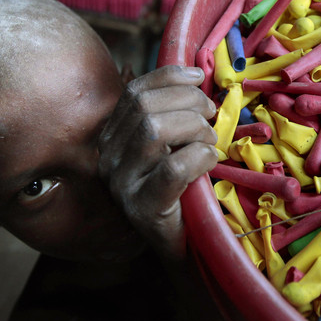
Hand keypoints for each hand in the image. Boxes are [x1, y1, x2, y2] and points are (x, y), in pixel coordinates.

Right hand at [99, 65, 217, 258]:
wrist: (183, 245)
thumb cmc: (182, 189)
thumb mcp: (172, 144)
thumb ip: (173, 113)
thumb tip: (195, 74)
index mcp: (112, 138)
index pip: (134, 92)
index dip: (169, 77)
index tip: (198, 76)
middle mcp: (108, 159)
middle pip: (145, 107)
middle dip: (188, 102)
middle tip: (211, 116)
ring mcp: (122, 185)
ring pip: (154, 131)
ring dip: (194, 129)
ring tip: (209, 142)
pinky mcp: (143, 208)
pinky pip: (172, 168)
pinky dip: (199, 157)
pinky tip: (209, 161)